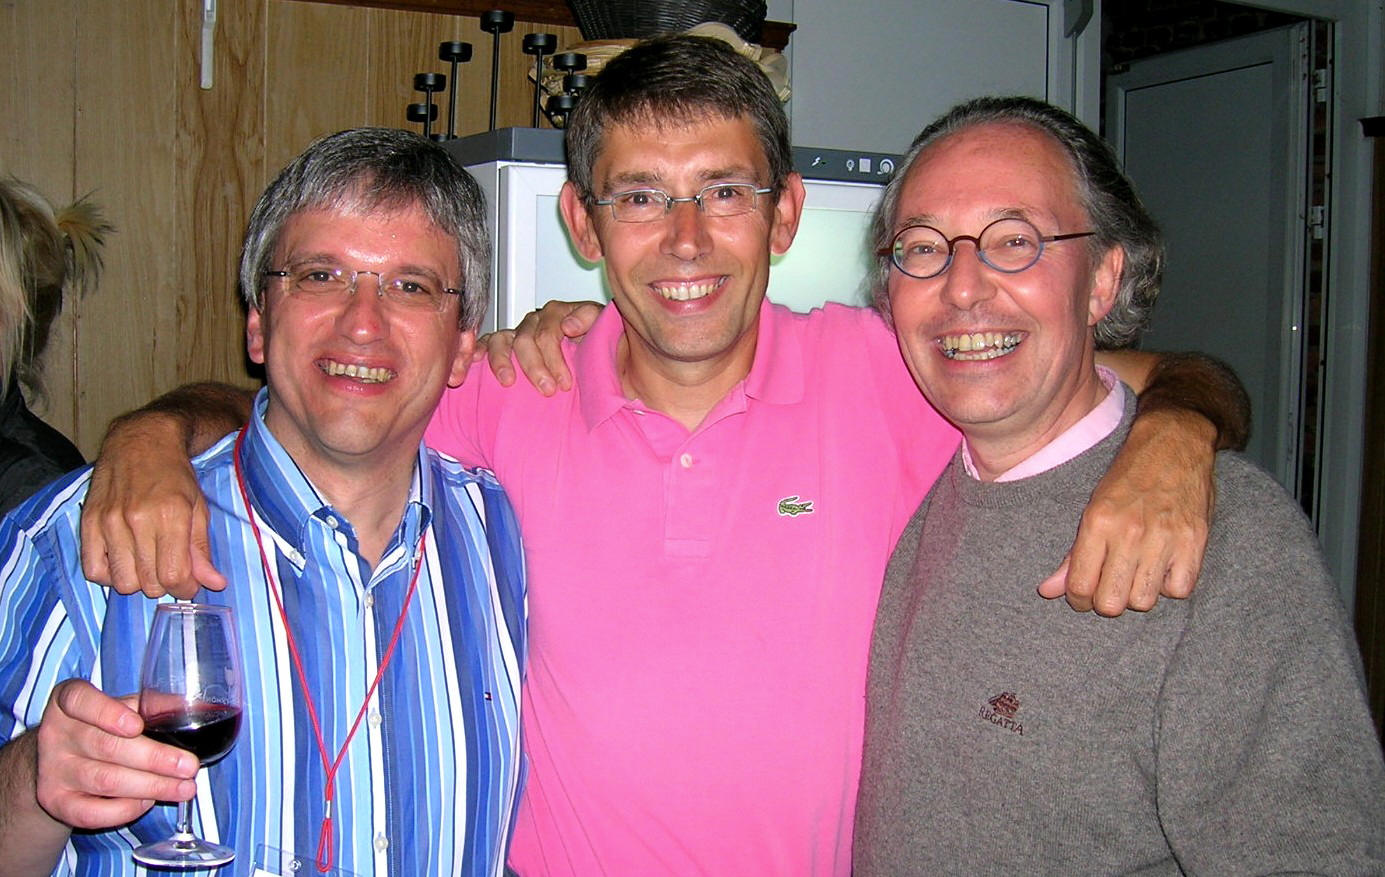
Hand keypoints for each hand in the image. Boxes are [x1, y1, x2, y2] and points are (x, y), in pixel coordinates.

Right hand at [34, 680, 198, 829]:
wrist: (61, 760)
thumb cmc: (102, 726)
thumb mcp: (122, 707)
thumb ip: (152, 705)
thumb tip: (197, 709)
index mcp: (69, 702)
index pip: (80, 700)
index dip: (107, 713)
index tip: (137, 725)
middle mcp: (56, 734)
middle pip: (106, 747)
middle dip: (154, 759)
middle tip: (189, 766)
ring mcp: (53, 770)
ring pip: (105, 781)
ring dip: (150, 786)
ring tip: (183, 788)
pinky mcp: (56, 802)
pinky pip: (92, 812)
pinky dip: (125, 809)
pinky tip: (149, 802)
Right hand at [79, 414, 223, 598]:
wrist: (142, 442)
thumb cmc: (175, 476)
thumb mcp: (198, 508)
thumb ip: (202, 549)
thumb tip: (215, 584)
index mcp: (171, 516)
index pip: (174, 576)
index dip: (185, 588)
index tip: (188, 582)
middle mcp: (137, 520)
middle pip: (148, 584)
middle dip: (164, 584)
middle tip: (168, 568)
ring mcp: (109, 522)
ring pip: (122, 582)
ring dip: (137, 581)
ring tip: (146, 563)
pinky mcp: (88, 522)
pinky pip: (93, 570)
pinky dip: (109, 575)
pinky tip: (122, 561)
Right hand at [474, 300, 602, 393]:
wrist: (599, 357)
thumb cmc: (601, 346)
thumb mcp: (604, 331)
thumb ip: (592, 319)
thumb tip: (569, 325)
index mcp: (559, 314)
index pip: (549, 331)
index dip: (555, 358)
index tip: (565, 383)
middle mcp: (536, 321)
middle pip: (526, 339)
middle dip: (535, 366)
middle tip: (547, 390)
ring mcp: (518, 332)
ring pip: (502, 340)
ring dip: (502, 360)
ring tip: (508, 381)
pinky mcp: (505, 345)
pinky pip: (486, 344)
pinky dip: (478, 351)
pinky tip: (473, 362)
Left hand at [1039, 409, 1214, 614]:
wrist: (1174, 444)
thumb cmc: (1128, 478)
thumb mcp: (1092, 508)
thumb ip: (1072, 554)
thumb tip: (1048, 591)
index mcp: (1098, 522)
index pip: (1080, 586)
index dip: (1079, 601)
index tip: (1084, 597)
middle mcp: (1130, 533)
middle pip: (1111, 603)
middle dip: (1107, 601)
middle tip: (1111, 586)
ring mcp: (1165, 538)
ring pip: (1144, 601)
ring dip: (1138, 594)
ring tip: (1137, 573)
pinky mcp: (1195, 542)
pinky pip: (1179, 590)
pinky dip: (1170, 586)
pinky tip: (1163, 567)